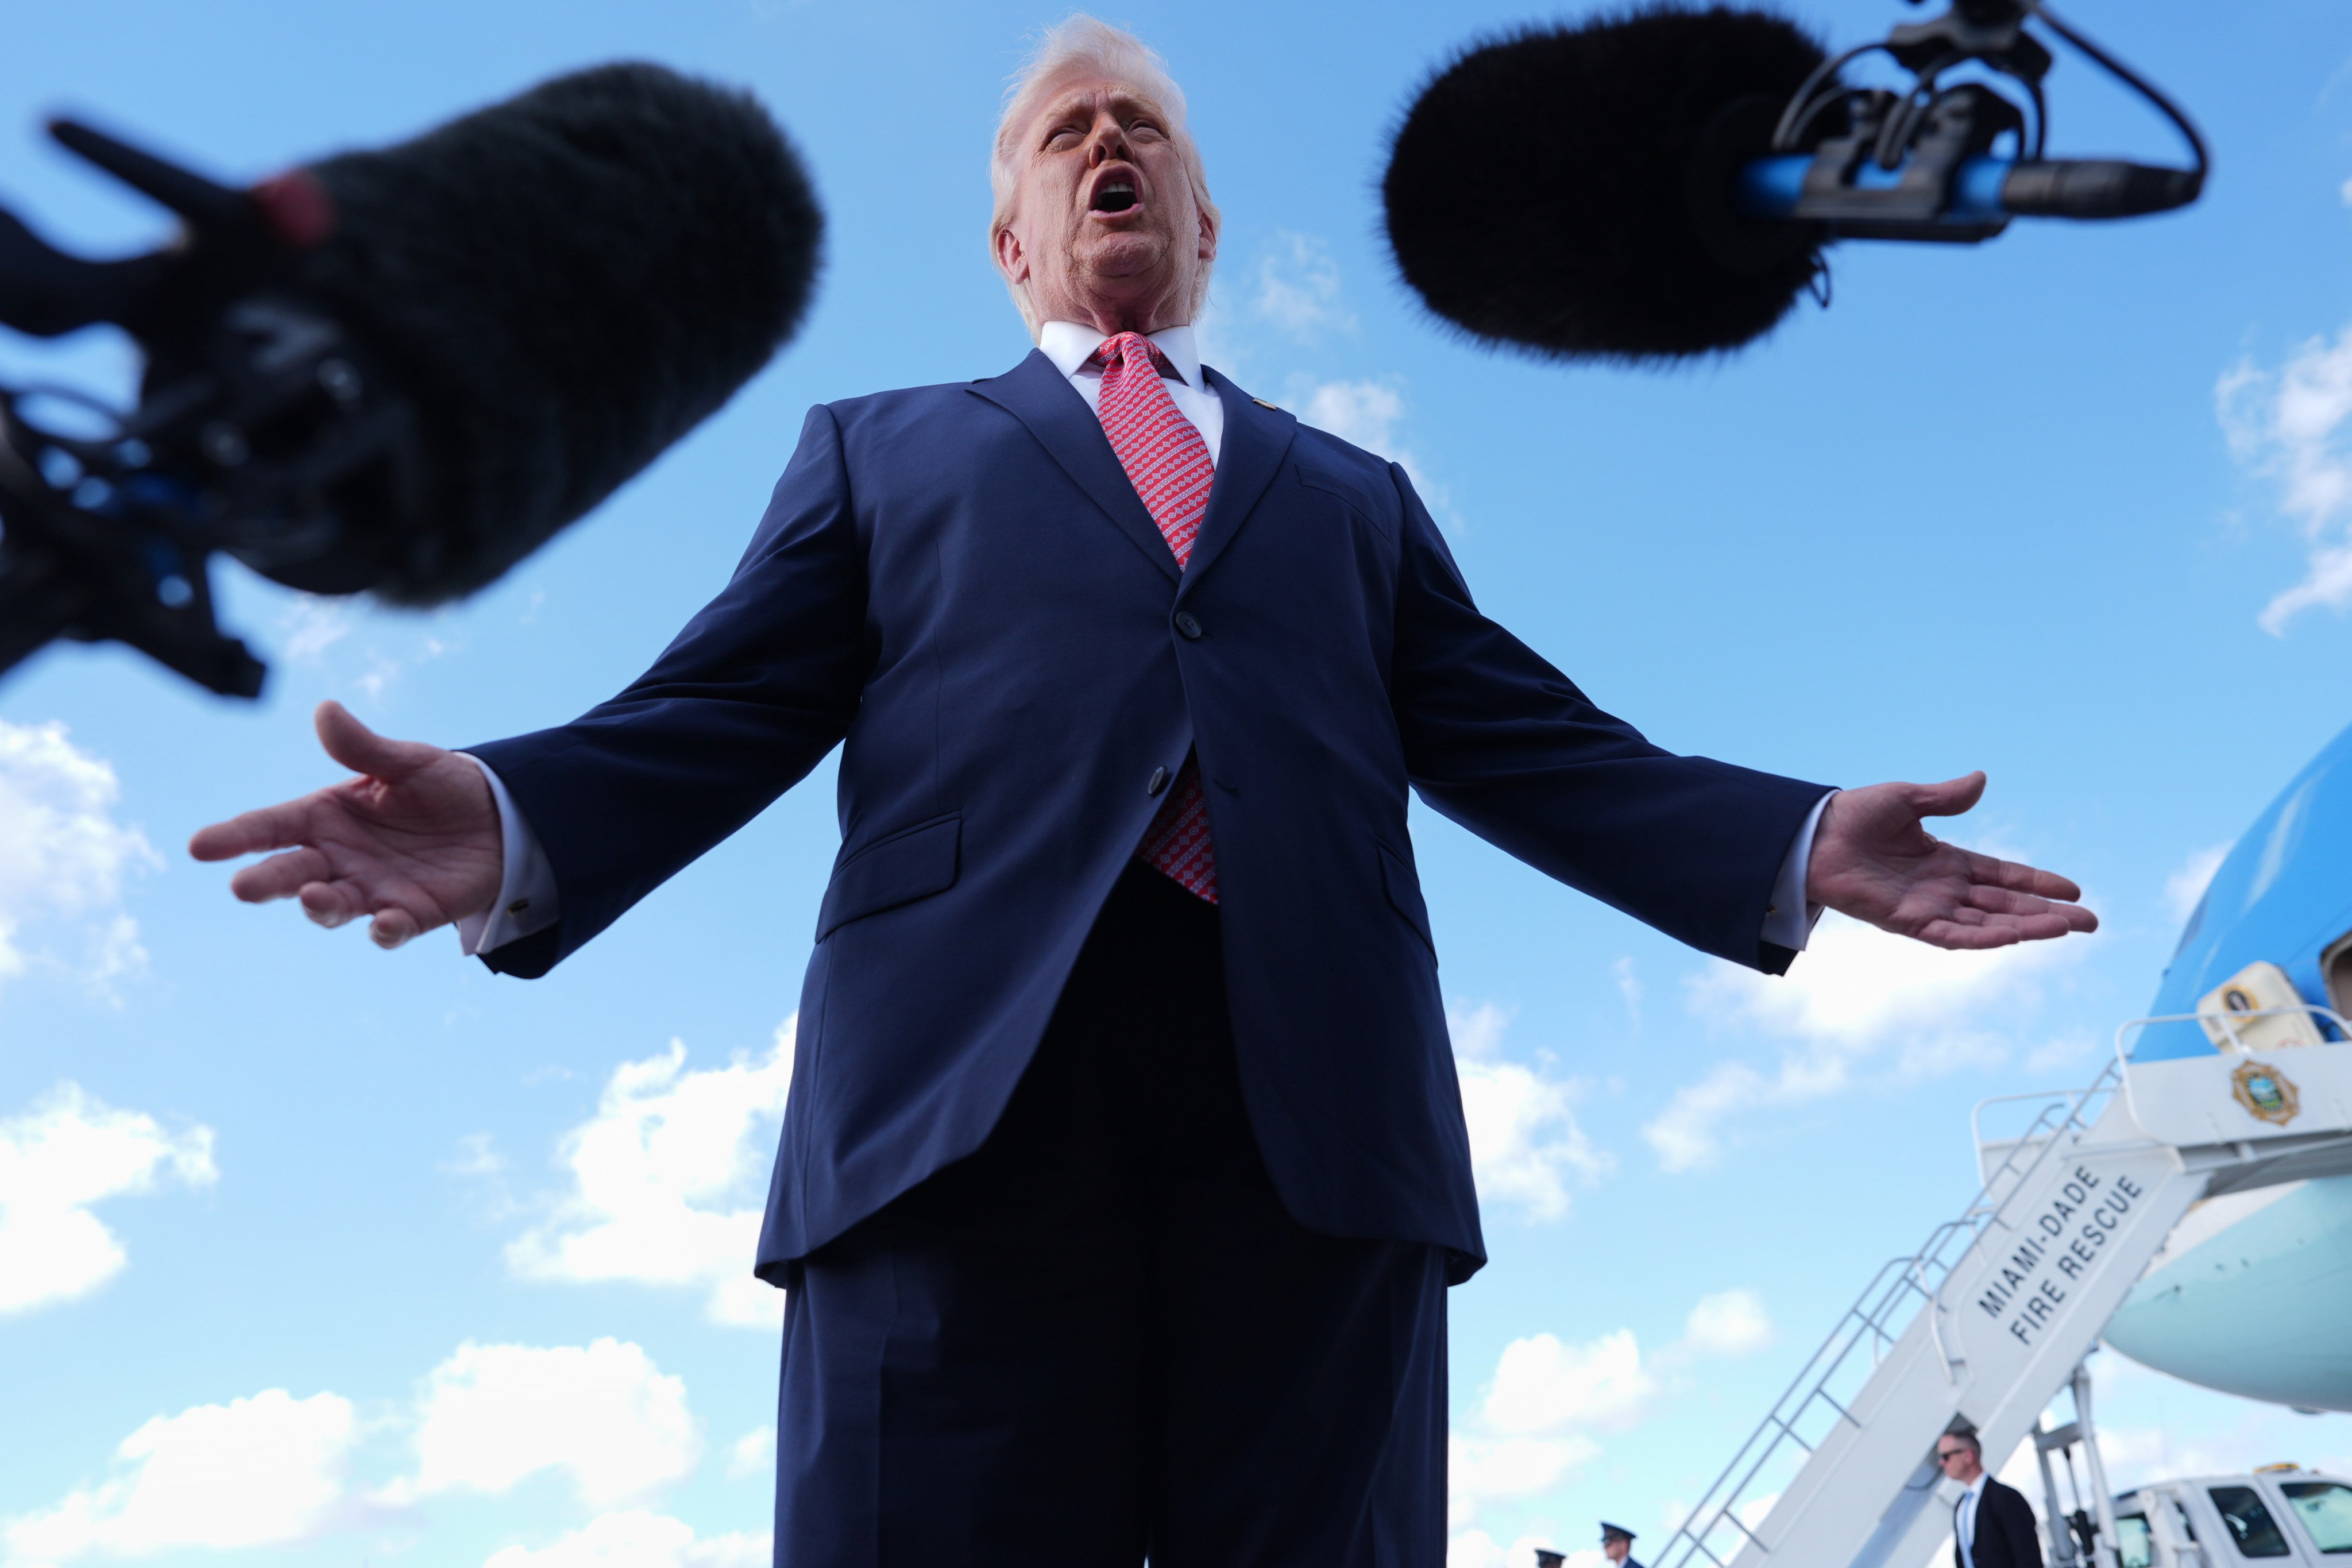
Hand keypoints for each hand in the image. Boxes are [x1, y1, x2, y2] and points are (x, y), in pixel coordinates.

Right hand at [189, 701, 502, 948]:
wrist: (500, 818)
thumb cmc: (443, 786)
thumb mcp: (408, 761)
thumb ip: (364, 746)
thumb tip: (325, 710)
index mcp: (325, 816)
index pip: (270, 826)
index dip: (234, 836)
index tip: (199, 847)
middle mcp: (338, 858)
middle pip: (289, 873)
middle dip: (266, 882)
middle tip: (243, 887)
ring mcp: (371, 889)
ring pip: (331, 906)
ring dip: (318, 906)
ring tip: (312, 896)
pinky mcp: (411, 913)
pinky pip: (391, 929)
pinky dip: (384, 930)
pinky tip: (383, 922)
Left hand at [1805, 773, 2095, 950]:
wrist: (1811, 836)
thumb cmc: (1851, 817)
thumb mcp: (1906, 800)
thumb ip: (1945, 797)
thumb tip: (1982, 779)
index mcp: (1945, 860)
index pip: (2002, 876)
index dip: (2037, 883)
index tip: (2074, 891)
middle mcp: (1942, 888)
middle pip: (2004, 906)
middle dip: (2047, 915)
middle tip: (2090, 922)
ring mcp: (1926, 907)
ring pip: (1986, 924)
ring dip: (2026, 928)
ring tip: (2066, 929)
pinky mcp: (1905, 921)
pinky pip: (1950, 934)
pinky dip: (1982, 938)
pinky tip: (2014, 938)